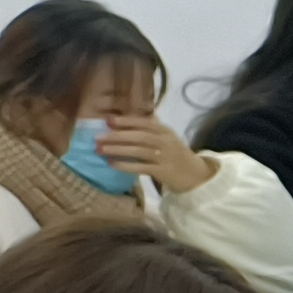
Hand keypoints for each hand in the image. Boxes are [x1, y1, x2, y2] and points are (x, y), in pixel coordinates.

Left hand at [94, 111, 214, 195]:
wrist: (195, 174)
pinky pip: (140, 167)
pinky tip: (112, 164)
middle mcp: (165, 142)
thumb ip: (151, 128)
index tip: (107, 120)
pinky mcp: (162, 172)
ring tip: (100, 150)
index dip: (125, 121)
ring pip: (138, 151)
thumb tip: (128, 118)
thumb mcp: (167, 137)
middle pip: (139, 137)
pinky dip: (125, 165)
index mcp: (165, 131)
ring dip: (117, 150)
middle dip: (117, 136)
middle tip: (97, 137)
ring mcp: (164, 157)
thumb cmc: (175, 154)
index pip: (144, 123)